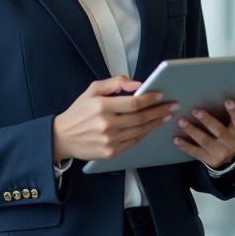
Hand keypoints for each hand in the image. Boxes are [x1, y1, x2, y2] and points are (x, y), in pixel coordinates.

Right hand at [52, 75, 178, 162]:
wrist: (63, 137)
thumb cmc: (78, 112)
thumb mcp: (92, 90)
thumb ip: (115, 83)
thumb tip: (137, 84)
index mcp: (102, 106)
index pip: (133, 103)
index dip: (150, 99)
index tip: (161, 95)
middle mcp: (106, 124)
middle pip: (140, 118)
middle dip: (159, 111)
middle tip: (172, 105)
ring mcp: (109, 140)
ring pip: (140, 131)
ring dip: (155, 123)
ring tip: (165, 115)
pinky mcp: (111, 152)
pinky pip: (133, 142)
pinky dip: (144, 133)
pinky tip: (151, 127)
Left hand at [173, 99, 234, 169]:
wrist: (229, 159)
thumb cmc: (232, 134)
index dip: (234, 112)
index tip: (228, 101)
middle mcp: (230, 142)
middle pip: (218, 130)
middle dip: (207, 120)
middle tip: (195, 110)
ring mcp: (218, 151)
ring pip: (204, 140)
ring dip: (192, 131)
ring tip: (181, 121)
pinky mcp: (208, 159)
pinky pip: (195, 152)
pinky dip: (185, 146)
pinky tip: (176, 138)